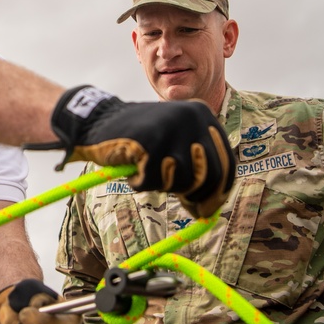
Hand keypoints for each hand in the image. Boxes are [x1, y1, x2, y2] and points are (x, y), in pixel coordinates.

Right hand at [44, 86, 234, 217]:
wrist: (97, 121)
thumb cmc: (137, 138)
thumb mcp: (175, 142)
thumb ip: (197, 165)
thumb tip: (211, 209)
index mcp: (203, 114)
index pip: (227, 162)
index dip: (219, 192)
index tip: (207, 209)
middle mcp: (193, 117)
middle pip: (211, 176)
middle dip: (195, 195)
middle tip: (180, 200)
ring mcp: (172, 128)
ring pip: (184, 181)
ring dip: (162, 185)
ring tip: (147, 170)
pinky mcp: (151, 141)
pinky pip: (155, 182)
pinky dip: (141, 183)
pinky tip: (133, 169)